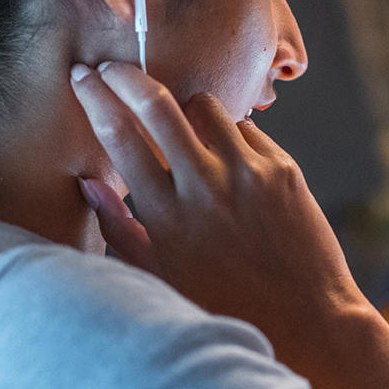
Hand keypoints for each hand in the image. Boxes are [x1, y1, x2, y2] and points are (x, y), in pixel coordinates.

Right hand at [69, 61, 368, 343]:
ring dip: (186, 108)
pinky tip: (228, 161)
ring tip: (183, 128)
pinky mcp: (283, 171)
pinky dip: (230, 135)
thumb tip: (87, 182)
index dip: (94, 98)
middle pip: (156, 104)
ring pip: (205, 106)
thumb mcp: (161, 277)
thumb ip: (120, 229)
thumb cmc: (226, 306)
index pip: (118, 136)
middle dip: (126, 76)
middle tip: (113, 67)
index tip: (82, 77)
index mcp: (165, 217)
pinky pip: (247, 129)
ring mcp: (247, 175)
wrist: (307, 322)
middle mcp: (204, 188)